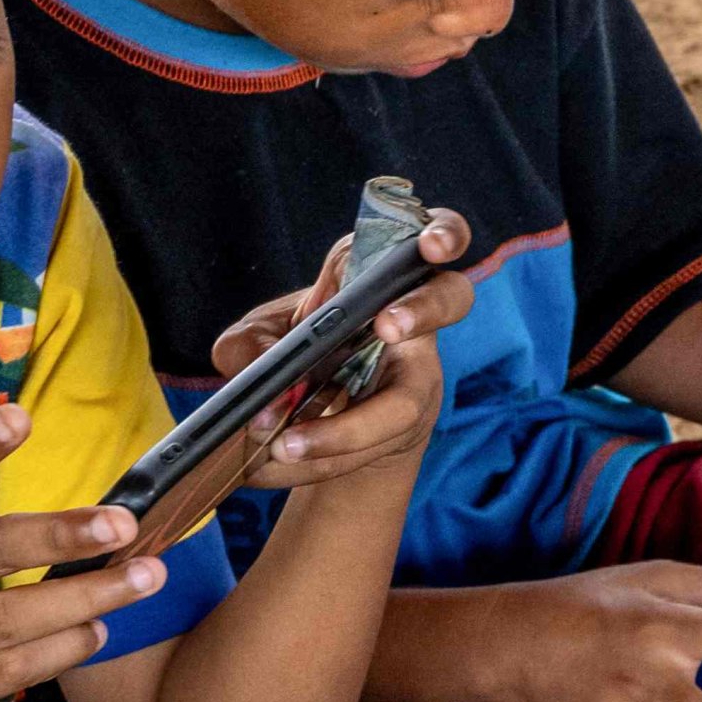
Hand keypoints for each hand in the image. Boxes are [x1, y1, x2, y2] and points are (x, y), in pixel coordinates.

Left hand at [207, 212, 475, 495]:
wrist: (325, 414)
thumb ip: (250, 345)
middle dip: (424, 310)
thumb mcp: (265, 336)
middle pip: (451, 299)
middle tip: (387, 326)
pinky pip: (369, 449)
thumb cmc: (302, 349)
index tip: (431, 247)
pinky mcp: (402, 428)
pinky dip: (316, 460)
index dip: (443, 234)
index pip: (435, 234)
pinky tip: (270, 467)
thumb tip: (257, 383)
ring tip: (287, 445)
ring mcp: (416, 375)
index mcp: (382, 270)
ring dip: (345, 431)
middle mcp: (414, 318)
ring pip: (408, 402)